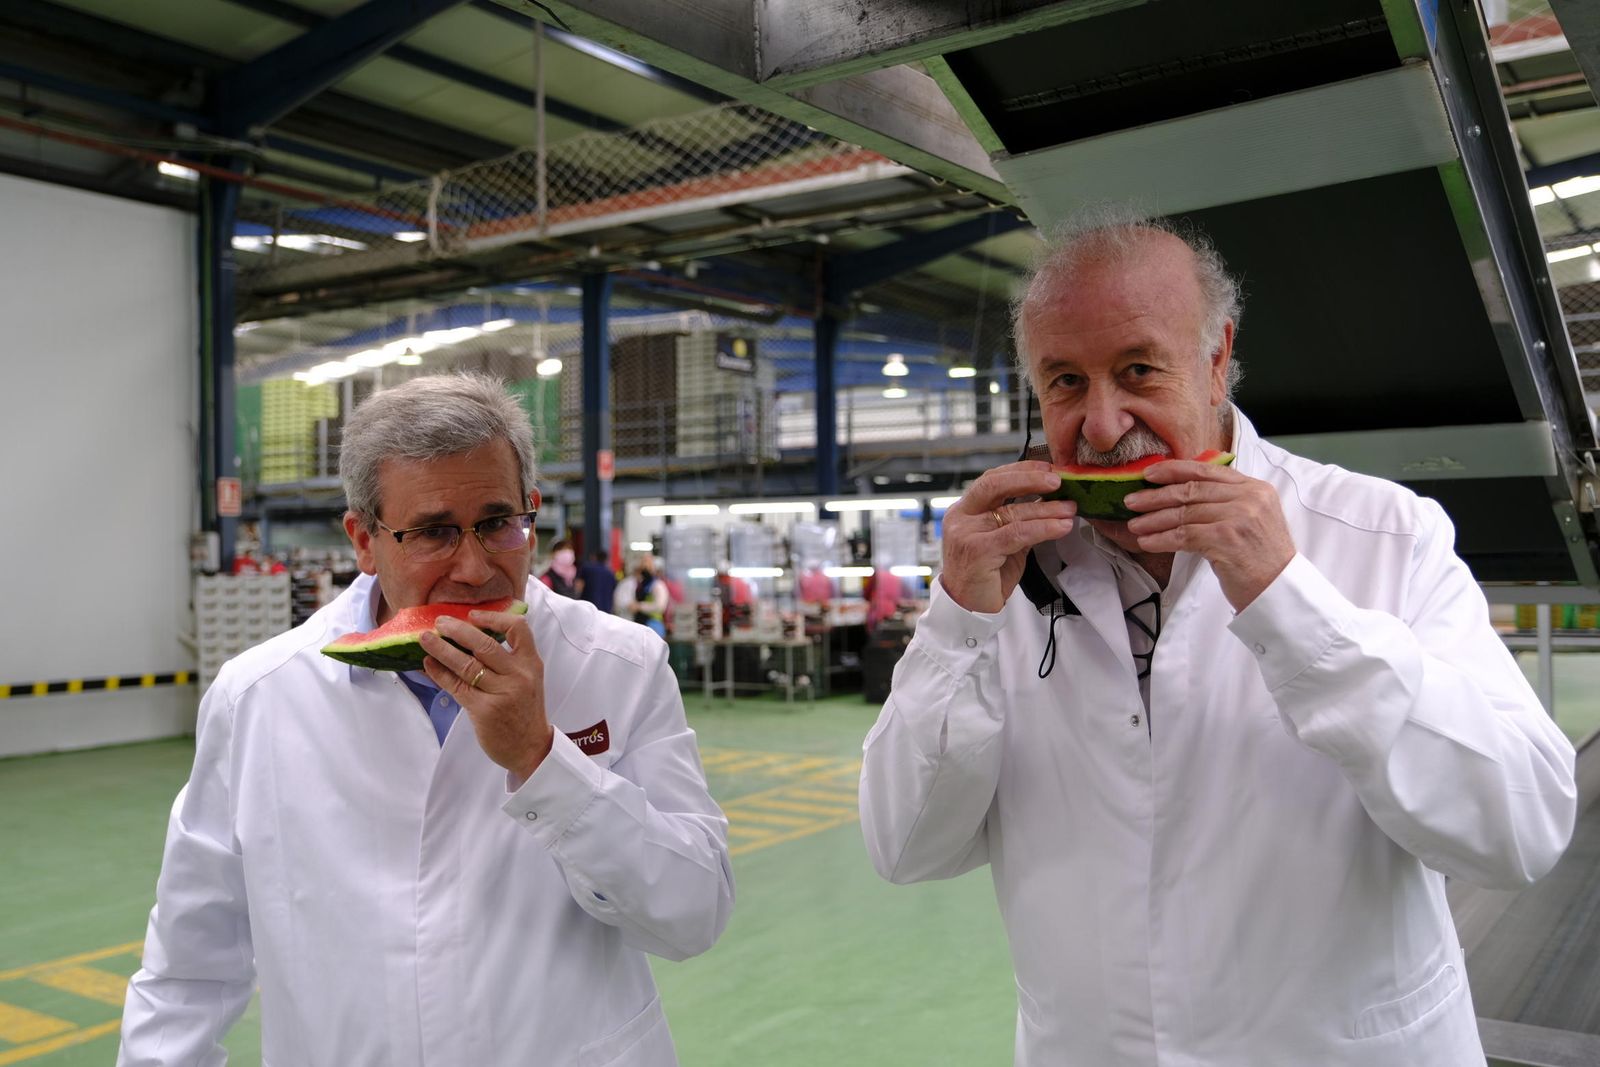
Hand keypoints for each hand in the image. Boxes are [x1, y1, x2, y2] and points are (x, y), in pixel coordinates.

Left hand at [419, 609, 553, 778]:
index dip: (494, 617)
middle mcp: (518, 675)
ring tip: (424, 639)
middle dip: (458, 629)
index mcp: (531, 663)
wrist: (531, 748)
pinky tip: (429, 665)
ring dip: (441, 649)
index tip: (473, 615)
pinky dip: (439, 673)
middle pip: (484, 644)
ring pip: (466, 664)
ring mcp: (502, 693)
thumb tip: (471, 636)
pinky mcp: (484, 710)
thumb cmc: (524, 711)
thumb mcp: (527, 680)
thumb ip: (509, 660)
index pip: (518, 628)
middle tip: (440, 622)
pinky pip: (457, 686)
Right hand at [940, 461, 1077, 613]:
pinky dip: (1043, 528)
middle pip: (995, 485)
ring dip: (1046, 509)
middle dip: (1030, 479)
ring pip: (1012, 512)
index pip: (992, 479)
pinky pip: (1016, 534)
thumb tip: (1051, 501)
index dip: (1021, 471)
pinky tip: (1061, 527)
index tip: (1048, 468)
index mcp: (965, 510)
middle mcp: (961, 517)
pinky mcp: (977, 551)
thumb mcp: (1005, 541)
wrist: (968, 608)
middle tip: (1059, 481)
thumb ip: (1020, 521)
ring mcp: (965, 533)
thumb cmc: (986, 575)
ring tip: (1070, 509)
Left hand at [1122, 460, 1294, 610]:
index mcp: (1255, 488)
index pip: (1207, 470)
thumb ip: (1225, 501)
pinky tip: (1147, 542)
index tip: (1149, 473)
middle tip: (1131, 501)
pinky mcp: (1226, 539)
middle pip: (1191, 491)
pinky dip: (1161, 539)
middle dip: (1156, 496)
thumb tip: (1179, 492)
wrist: (1278, 590)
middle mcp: (1249, 498)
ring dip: (1153, 520)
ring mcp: (1239, 517)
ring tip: (1134, 525)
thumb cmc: (1260, 558)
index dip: (1174, 470)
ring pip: (1184, 513)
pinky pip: (1183, 535)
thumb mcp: (1251, 519)